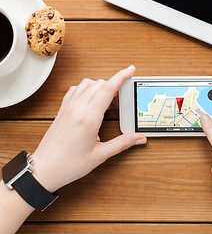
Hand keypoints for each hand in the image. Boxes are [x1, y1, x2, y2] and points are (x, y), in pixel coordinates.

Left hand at [31, 66, 146, 192]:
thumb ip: (122, 143)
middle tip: (122, 100)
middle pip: (99, 84)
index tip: (130, 70)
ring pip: (87, 83)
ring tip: (108, 101)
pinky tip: (91, 100)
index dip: (121, 77)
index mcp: (88, 118)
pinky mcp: (62, 110)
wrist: (45, 169)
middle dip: (114, 86)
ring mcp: (68, 107)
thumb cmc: (69, 164)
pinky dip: (87, 89)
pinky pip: (75, 89)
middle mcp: (77, 108)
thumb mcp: (101, 155)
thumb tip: (139, 138)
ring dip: (100, 86)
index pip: (108, 89)